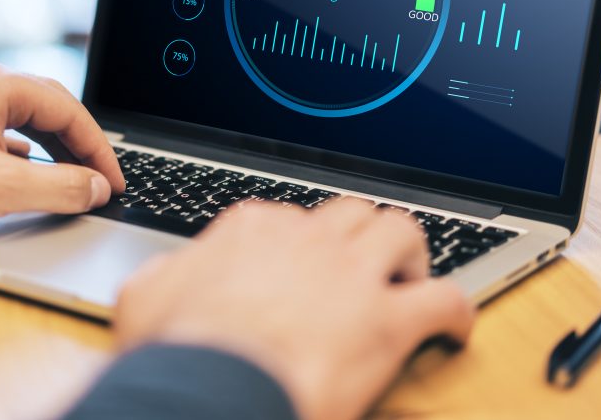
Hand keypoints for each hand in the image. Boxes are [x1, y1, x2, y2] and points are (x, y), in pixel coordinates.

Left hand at [0, 63, 125, 253]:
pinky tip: (16, 177)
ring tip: (66, 179)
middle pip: (45, 109)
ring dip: (47, 150)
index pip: (69, 109)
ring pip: (17, 122)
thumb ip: (59, 187)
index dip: (98, 149)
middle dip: (77, 145)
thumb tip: (95, 188)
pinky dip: (16, 156)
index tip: (112, 181)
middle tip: (97, 180)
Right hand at [113, 200, 474, 419]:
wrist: (210, 387)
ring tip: (409, 277)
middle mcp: (307, 239)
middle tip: (363, 263)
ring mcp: (351, 275)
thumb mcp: (145, 296)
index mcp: (252, 230)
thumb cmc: (177, 349)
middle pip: (352, 212)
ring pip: (402, 231)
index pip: (288, 217)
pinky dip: (455, 311)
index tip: (302, 261)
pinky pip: (444, 299)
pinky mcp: (386, 322)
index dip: (301, 242)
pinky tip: (454, 329)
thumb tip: (165, 273)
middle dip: (362, 234)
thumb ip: (163, 273)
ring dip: (410, 253)